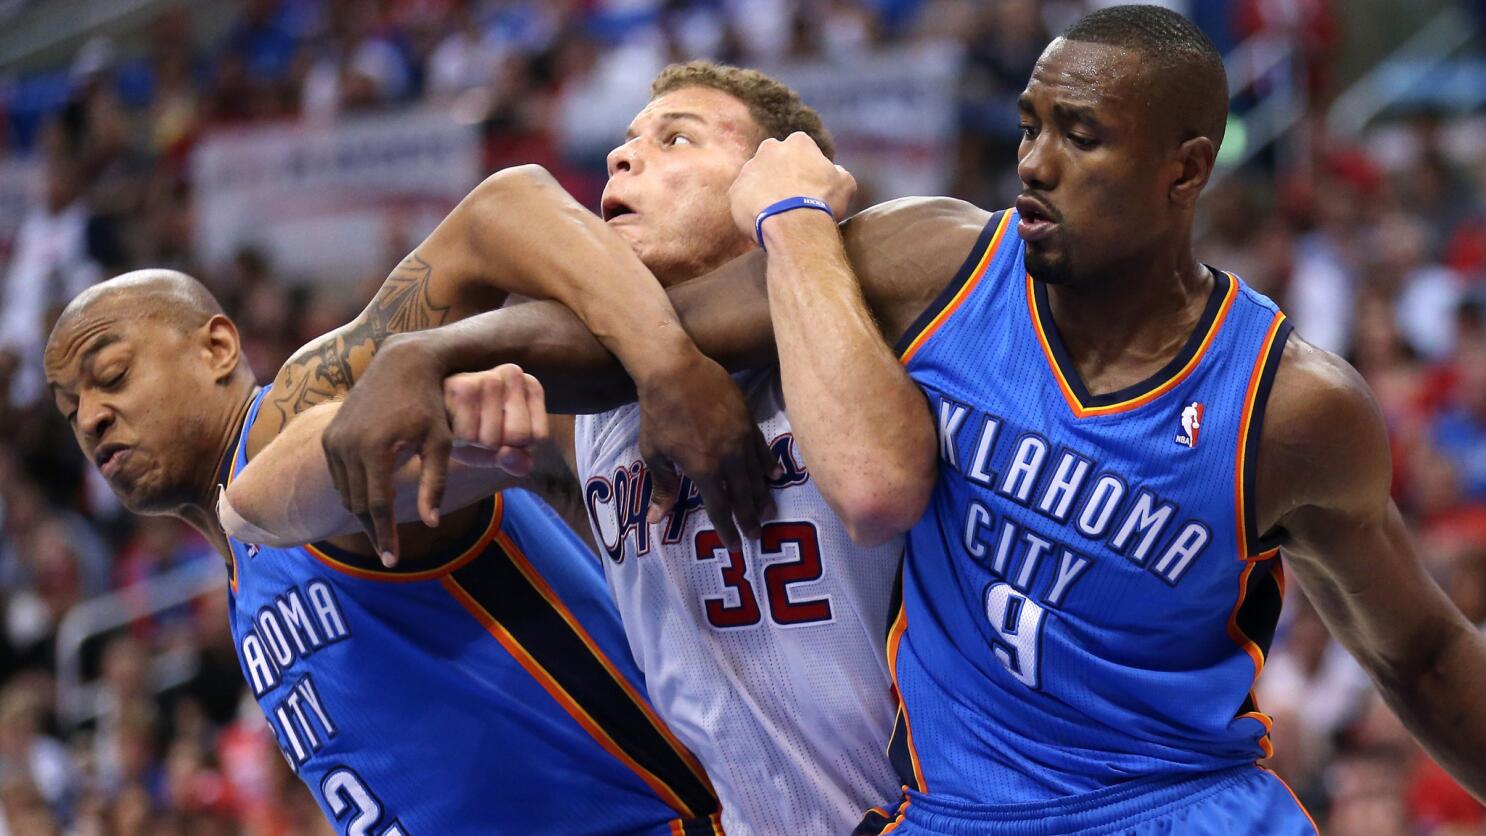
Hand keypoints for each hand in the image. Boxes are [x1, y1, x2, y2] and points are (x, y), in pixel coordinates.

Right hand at [321, 334, 450, 565]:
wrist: (401, 364)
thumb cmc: (429, 404)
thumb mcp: (440, 443)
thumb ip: (435, 483)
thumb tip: (431, 523)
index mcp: (375, 449)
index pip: (378, 506)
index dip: (386, 535)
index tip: (392, 560)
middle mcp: (346, 445)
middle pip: (358, 504)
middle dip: (373, 531)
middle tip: (388, 553)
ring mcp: (333, 440)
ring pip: (345, 493)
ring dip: (362, 514)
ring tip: (382, 532)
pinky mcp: (328, 435)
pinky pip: (339, 477)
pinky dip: (353, 493)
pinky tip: (370, 504)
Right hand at [443, 365, 548, 473]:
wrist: (428, 413)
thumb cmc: (471, 427)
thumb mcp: (500, 448)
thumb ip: (516, 460)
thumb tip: (510, 456)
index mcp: (530, 385)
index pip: (538, 436)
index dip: (515, 446)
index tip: (500, 429)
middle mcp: (513, 374)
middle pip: (518, 436)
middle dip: (496, 444)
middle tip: (478, 426)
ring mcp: (487, 377)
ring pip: (492, 439)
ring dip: (474, 441)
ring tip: (462, 422)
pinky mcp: (461, 386)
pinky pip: (468, 436)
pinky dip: (457, 439)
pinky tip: (449, 420)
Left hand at [637, 350, 777, 551]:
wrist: (675, 369)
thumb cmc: (658, 412)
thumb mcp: (653, 452)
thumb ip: (662, 487)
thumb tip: (656, 520)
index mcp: (704, 470)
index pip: (720, 508)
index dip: (728, 529)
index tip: (736, 545)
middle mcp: (728, 458)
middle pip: (743, 496)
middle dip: (749, 519)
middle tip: (757, 536)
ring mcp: (742, 438)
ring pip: (757, 474)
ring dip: (762, 496)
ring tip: (768, 512)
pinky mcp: (748, 420)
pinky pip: (763, 448)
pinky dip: (769, 464)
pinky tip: (775, 476)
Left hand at [728, 132, 855, 243]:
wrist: (792, 225)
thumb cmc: (821, 202)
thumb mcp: (845, 184)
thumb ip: (838, 172)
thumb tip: (835, 172)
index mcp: (798, 142)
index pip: (801, 150)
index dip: (806, 169)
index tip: (809, 186)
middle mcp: (770, 148)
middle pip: (775, 160)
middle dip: (780, 175)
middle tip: (790, 199)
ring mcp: (749, 168)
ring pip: (757, 179)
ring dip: (764, 192)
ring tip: (775, 214)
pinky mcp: (735, 190)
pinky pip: (743, 199)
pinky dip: (750, 209)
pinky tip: (762, 222)